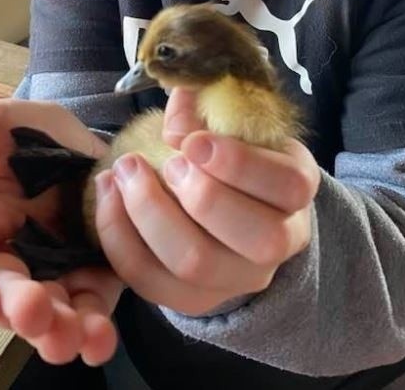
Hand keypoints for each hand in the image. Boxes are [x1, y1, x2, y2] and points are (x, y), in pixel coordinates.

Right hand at [0, 99, 121, 364]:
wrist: (87, 133)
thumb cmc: (25, 132)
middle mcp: (5, 262)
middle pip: (0, 300)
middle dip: (15, 310)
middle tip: (34, 311)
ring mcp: (49, 275)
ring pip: (45, 318)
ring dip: (56, 332)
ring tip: (71, 335)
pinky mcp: (91, 281)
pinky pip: (90, 312)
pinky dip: (94, 332)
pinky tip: (100, 339)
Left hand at [93, 88, 319, 315]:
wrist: (227, 202)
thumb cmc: (231, 150)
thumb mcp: (232, 122)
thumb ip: (206, 109)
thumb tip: (179, 106)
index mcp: (296, 188)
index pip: (288, 185)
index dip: (240, 164)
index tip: (193, 141)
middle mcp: (280, 242)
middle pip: (256, 238)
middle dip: (202, 196)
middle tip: (167, 163)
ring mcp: (238, 278)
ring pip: (197, 265)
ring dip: (151, 214)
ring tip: (126, 172)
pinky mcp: (193, 299)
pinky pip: (152, 282)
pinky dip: (120, 238)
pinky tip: (107, 195)